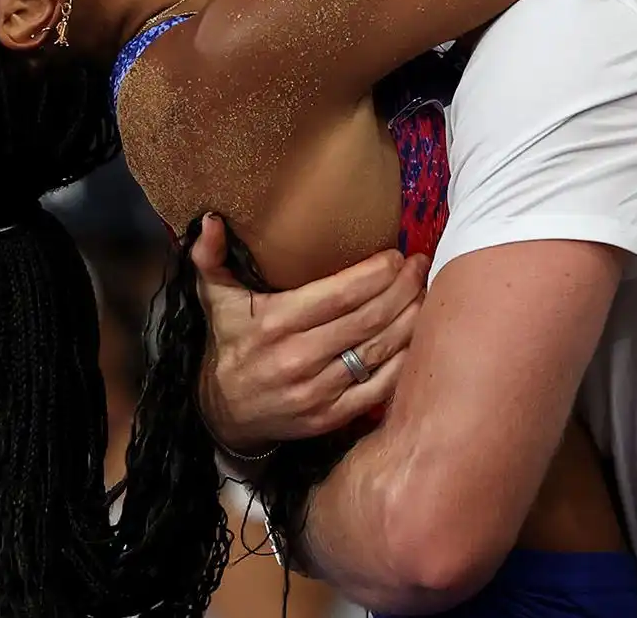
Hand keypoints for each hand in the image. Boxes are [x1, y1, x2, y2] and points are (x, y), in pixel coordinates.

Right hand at [191, 215, 424, 452]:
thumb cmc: (229, 343)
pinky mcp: (331, 417)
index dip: (376, 274)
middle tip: (421, 266)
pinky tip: (417, 337)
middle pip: (367, 319)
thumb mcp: (215, 298)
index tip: (397, 255)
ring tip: (426, 294)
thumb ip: (210, 256)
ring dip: (410, 320)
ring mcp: (317, 391)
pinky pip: (379, 387)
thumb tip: (211, 219)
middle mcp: (297, 358)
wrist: (224, 413)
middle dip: (402, 289)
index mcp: (274, 323)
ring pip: (378, 351)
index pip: (339, 295)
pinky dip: (404, 361)